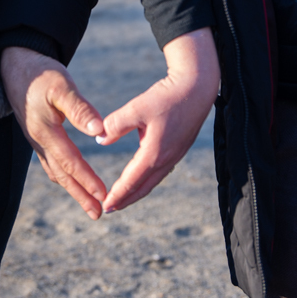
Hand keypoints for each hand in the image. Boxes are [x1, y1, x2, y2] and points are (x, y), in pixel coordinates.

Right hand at [0, 46, 106, 219]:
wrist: (16, 65)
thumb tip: (99, 132)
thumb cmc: (40, 74)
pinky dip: (64, 176)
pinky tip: (71, 180)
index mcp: (46, 131)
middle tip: (97, 214)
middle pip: (62, 174)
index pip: (70, 162)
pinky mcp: (38, 136)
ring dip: (73, 188)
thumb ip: (80, 109)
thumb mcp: (61, 86)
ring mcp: (36, 141)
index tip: (103, 195)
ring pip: (56, 171)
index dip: (87, 180)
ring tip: (89, 204)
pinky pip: (51, 163)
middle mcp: (39, 141)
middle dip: (80, 195)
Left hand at [99, 28, 219, 212]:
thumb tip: (100, 139)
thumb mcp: (136, 108)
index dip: (117, 194)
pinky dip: (149, 180)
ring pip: (153, 181)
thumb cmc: (166, 97)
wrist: (197, 88)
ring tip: (124, 198)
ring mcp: (175, 155)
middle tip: (109, 209)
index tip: (104, 205)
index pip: (131, 181)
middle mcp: (166, 159)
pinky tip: (143, 178)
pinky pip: (161, 172)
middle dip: (126, 199)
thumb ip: (115, 125)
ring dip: (137, 191)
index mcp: (154, 153)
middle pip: (143, 187)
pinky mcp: (179, 148)